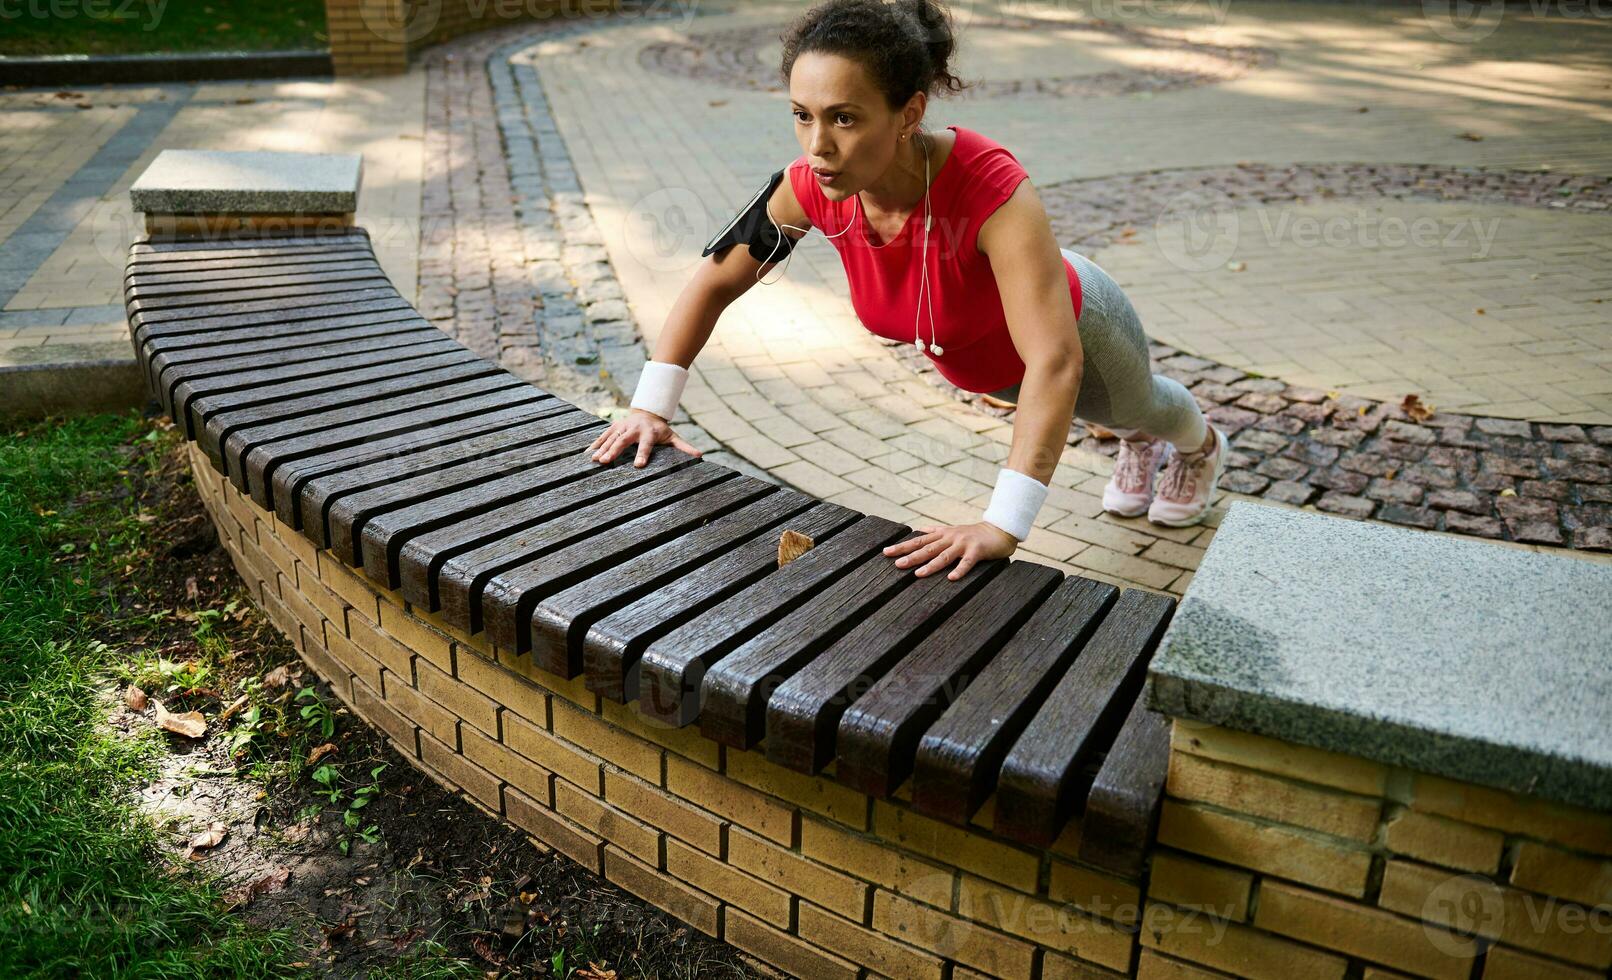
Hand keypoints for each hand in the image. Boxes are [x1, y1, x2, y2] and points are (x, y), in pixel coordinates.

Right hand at [587, 408, 702, 467]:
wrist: (647, 413)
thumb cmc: (660, 430)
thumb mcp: (673, 437)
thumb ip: (684, 447)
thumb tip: (699, 456)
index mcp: (648, 433)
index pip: (646, 445)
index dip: (642, 454)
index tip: (639, 466)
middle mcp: (633, 429)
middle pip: (623, 441)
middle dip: (615, 451)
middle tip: (606, 462)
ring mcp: (621, 427)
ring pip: (611, 438)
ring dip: (602, 449)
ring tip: (595, 460)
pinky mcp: (613, 428)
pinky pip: (603, 437)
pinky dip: (595, 445)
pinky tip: (587, 454)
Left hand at [882, 522, 1017, 580]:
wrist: (999, 531)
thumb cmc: (974, 534)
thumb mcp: (952, 530)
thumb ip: (935, 531)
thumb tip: (919, 529)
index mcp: (943, 535)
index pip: (919, 540)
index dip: (903, 546)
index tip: (886, 552)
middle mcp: (950, 538)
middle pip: (927, 548)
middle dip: (911, 556)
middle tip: (897, 564)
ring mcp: (963, 544)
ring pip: (944, 555)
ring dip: (931, 565)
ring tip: (918, 574)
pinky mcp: (977, 551)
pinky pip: (967, 562)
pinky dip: (959, 570)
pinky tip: (951, 578)